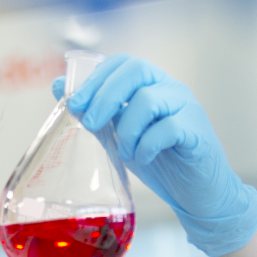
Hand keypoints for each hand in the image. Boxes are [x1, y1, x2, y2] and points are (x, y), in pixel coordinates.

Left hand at [51, 56, 256, 256]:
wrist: (196, 194)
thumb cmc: (160, 163)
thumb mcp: (120, 136)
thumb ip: (97, 111)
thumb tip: (59, 86)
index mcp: (152, 85)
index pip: (123, 63)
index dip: (96, 78)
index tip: (74, 103)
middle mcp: (171, 90)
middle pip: (136, 70)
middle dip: (105, 95)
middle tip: (90, 124)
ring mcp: (187, 108)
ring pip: (149, 100)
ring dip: (127, 129)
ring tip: (124, 152)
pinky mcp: (197, 132)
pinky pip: (168, 128)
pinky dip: (146, 145)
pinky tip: (142, 159)